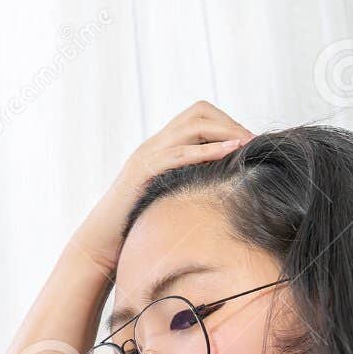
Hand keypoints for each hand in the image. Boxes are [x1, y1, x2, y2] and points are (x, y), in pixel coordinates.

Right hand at [69, 101, 253, 276]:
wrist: (101, 240)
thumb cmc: (136, 225)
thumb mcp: (168, 197)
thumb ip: (187, 183)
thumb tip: (222, 186)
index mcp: (160, 148)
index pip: (198, 115)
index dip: (226, 122)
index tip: (246, 142)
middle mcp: (154, 145)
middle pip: (198, 112)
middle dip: (229, 123)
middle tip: (251, 141)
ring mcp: (147, 156)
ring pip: (191, 126)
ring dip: (224, 132)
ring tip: (246, 144)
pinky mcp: (143, 173)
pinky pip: (179, 153)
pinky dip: (207, 150)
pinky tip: (229, 153)